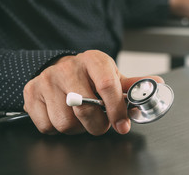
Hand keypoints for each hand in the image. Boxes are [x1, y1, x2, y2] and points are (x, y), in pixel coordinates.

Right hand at [23, 50, 163, 135]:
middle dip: (97, 124)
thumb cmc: (90, 74)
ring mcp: (47, 80)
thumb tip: (157, 85)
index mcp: (93, 60)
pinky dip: (57, 128)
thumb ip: (132, 85)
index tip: (122, 125)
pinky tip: (63, 114)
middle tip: (100, 122)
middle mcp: (68, 67)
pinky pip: (46, 126)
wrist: (60, 67)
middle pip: (85, 110)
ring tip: (80, 117)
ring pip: (65, 123)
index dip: (116, 110)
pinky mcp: (31, 92)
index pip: (107, 86)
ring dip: (77, 128)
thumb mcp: (111, 75)